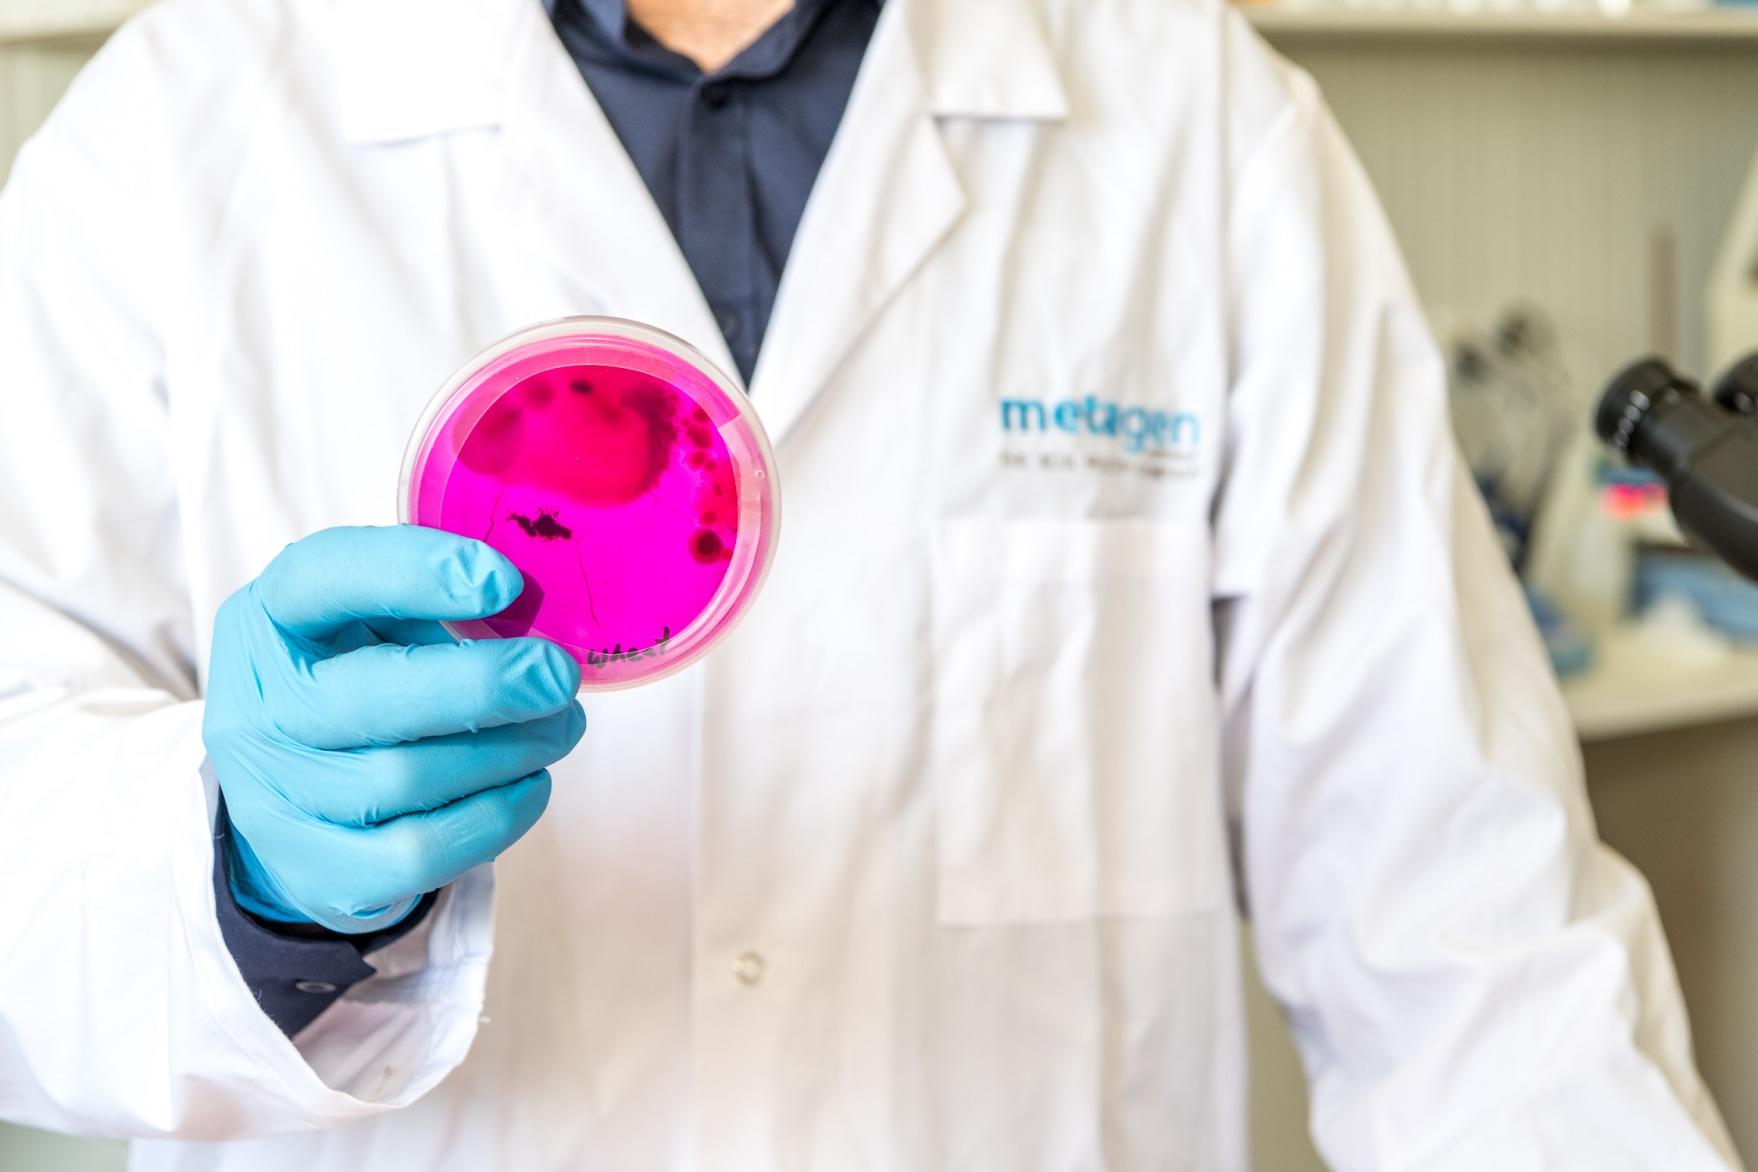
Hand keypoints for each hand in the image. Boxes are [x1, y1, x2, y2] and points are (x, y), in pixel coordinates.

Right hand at [202, 526, 585, 933]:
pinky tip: (531, 784)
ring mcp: (274, 798)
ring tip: (560, 726)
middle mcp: (256, 709)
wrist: (297, 795)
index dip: (414, 572)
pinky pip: (417, 854)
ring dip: (507, 752)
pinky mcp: (316, 873)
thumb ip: (436, 605)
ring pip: (404, 779)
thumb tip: (535, 613)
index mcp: (268, 620)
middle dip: (483, 686)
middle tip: (557, 675)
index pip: (322, 577)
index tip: (504, 581)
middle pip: (369, 699)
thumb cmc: (358, 681)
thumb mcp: (373, 621)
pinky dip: (494, 818)